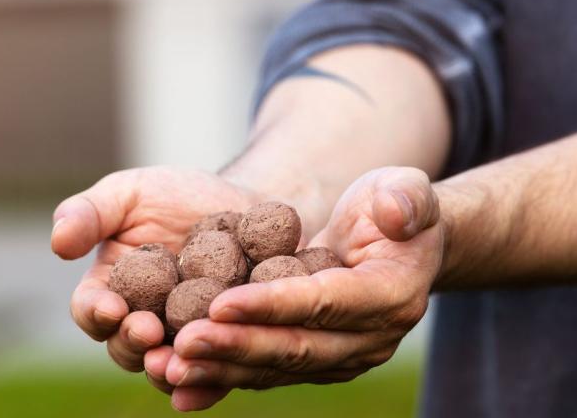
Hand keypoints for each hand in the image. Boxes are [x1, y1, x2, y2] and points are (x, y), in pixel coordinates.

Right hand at [51, 166, 326, 399]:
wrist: (243, 204)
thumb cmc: (176, 196)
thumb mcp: (129, 193)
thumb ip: (89, 213)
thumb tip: (57, 242)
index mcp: (110, 288)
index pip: (89, 309)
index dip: (94, 312)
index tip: (110, 307)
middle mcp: (142, 321)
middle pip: (126, 348)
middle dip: (132, 344)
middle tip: (147, 331)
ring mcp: (183, 338)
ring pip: (170, 367)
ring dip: (171, 367)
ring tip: (179, 357)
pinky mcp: (225, 345)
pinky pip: (219, 367)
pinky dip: (217, 372)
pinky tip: (224, 361)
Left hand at [158, 167, 443, 410]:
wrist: (398, 246)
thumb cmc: (394, 206)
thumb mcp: (407, 187)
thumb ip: (406, 197)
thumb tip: (393, 212)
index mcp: (390, 297)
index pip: (323, 303)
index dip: (272, 304)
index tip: (219, 303)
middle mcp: (368, 340)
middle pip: (294, 347)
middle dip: (234, 346)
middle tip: (182, 343)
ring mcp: (341, 358)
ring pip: (275, 368)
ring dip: (220, 370)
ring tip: (170, 369)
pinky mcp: (314, 364)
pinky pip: (265, 373)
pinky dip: (223, 380)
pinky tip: (179, 388)